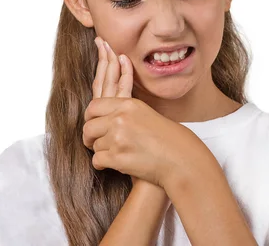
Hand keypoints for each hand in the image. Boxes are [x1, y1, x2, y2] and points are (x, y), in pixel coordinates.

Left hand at [83, 36, 205, 188]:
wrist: (180, 159)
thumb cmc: (167, 138)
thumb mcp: (146, 114)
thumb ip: (124, 111)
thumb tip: (103, 116)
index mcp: (128, 104)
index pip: (94, 106)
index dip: (89, 117)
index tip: (92, 124)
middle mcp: (121, 118)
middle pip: (89, 127)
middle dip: (89, 137)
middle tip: (93, 142)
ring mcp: (118, 138)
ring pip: (94, 145)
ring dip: (101, 151)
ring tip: (113, 154)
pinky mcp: (118, 158)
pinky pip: (97, 160)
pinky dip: (101, 164)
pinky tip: (110, 164)